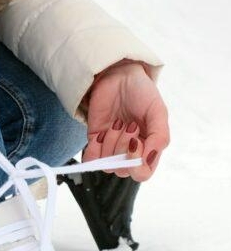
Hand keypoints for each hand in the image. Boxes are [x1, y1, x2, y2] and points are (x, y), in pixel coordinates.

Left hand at [82, 61, 168, 180]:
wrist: (119, 76)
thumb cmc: (142, 93)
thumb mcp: (158, 112)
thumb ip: (160, 136)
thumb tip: (149, 158)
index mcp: (149, 149)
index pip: (143, 173)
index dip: (137, 165)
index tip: (135, 142)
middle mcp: (130, 153)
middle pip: (122, 170)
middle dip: (123, 148)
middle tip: (129, 125)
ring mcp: (111, 148)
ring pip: (106, 164)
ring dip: (111, 143)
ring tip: (118, 123)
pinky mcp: (95, 142)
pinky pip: (90, 160)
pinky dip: (94, 149)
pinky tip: (101, 133)